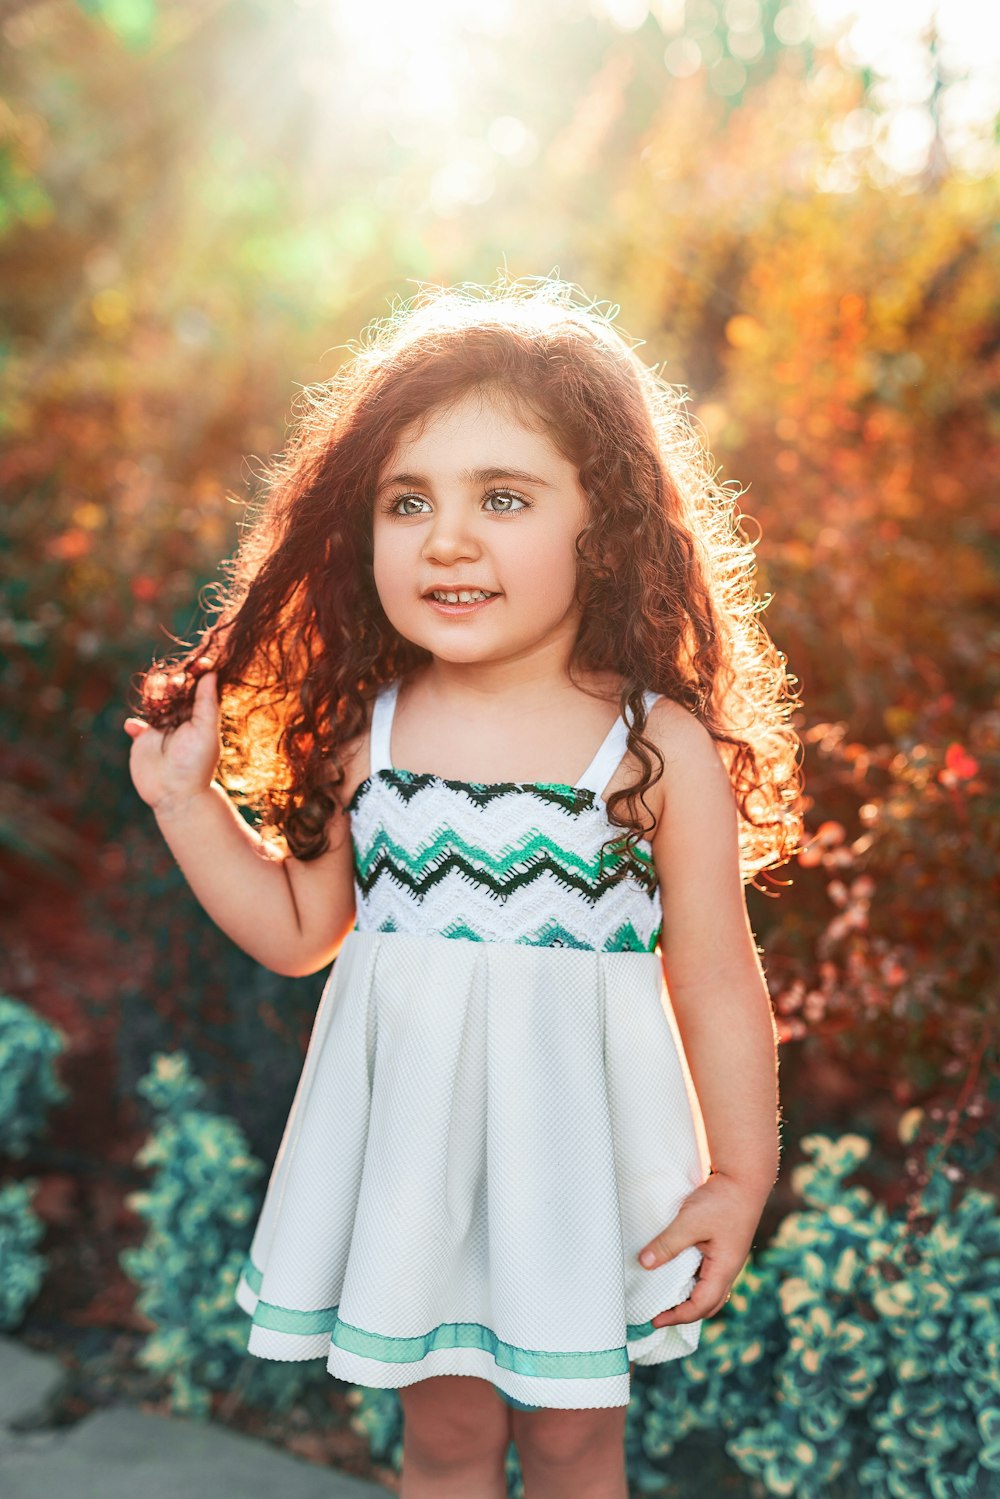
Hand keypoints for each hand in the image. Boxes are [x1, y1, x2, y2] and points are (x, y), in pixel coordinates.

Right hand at [123, 669, 221, 816]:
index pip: (196, 688)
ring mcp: (160, 728)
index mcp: (199, 715)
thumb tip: (211, 673)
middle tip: (173, 684)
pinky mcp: (143, 740)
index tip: (197, 664)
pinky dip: (134, 724)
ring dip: (153, 695)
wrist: (175, 793)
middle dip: (171, 682)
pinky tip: (135, 727)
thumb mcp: (206, 730)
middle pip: (172, 690)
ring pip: (153, 702)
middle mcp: (180, 719)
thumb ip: (206, 702)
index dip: (196, 674)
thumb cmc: (196, 762)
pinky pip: (135, 725)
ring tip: (156, 698)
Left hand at [637, 1170, 770, 1326]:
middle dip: (685, 1315)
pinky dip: (692, 1281)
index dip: (677, 1316)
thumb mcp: (690, 1221)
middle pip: (709, 1305)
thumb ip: (668, 1243)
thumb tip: (645, 1264)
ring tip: (666, 1298)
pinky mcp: (722, 1247)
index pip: (701, 1306)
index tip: (655, 1319)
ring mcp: (727, 1259)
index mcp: (724, 1269)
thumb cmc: (722, 1200)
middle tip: (659, 1315)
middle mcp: (728, 1269)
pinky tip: (676, 1272)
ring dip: (689, 1298)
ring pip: (709, 1290)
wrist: (744, 1178)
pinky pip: (708, 1274)